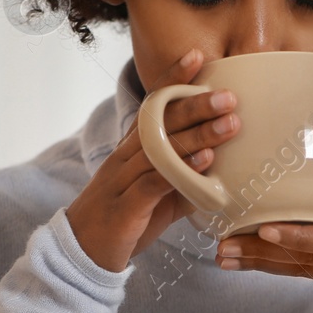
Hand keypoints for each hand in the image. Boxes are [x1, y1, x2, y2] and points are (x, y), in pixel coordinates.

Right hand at [67, 50, 241, 271]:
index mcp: (131, 149)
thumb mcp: (159, 197)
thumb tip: (217, 170)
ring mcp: (123, 179)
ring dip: (198, 135)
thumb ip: (184, 180)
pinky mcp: (127, 205)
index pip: (153, 106)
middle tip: (229, 95)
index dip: (173, 79)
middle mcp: (125, 157)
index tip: (199, 57)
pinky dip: (182, 170)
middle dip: (196, 105)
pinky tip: (205, 162)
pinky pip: (155, 182)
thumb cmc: (124, 222)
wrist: (83, 255)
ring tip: (229, 123)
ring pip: (162, 149)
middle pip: (161, 122)